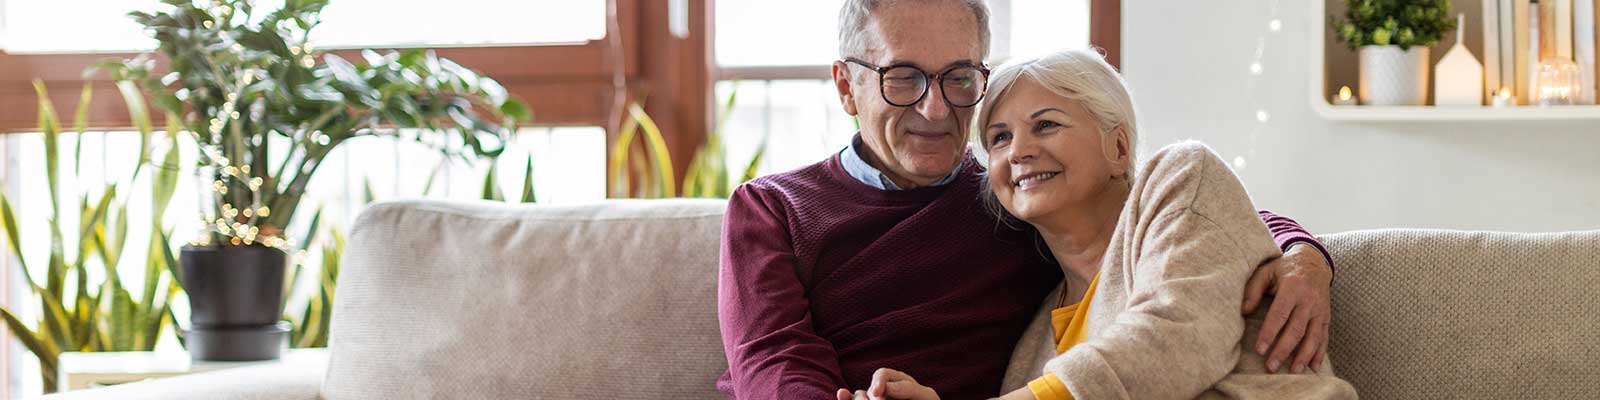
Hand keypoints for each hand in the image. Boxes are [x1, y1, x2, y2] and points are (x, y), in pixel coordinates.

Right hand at [838, 368, 939, 399]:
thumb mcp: (925, 396)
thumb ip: (907, 388)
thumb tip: (884, 388)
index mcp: (896, 382)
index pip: (882, 375)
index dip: (878, 382)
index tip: (878, 393)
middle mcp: (882, 391)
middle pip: (868, 388)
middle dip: (869, 396)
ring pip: (858, 398)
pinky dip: (846, 399)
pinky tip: (841, 394)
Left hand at [1241, 242, 1332, 373]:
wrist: (1314, 262)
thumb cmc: (1283, 268)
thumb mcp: (1266, 271)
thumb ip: (1253, 290)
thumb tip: (1243, 311)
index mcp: (1293, 287)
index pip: (1280, 314)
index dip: (1270, 333)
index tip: (1260, 350)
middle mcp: (1309, 300)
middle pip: (1296, 329)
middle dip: (1284, 350)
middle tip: (1271, 366)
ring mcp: (1320, 310)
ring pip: (1313, 336)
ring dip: (1303, 356)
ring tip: (1293, 372)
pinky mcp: (1326, 316)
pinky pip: (1324, 337)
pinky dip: (1320, 353)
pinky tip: (1313, 368)